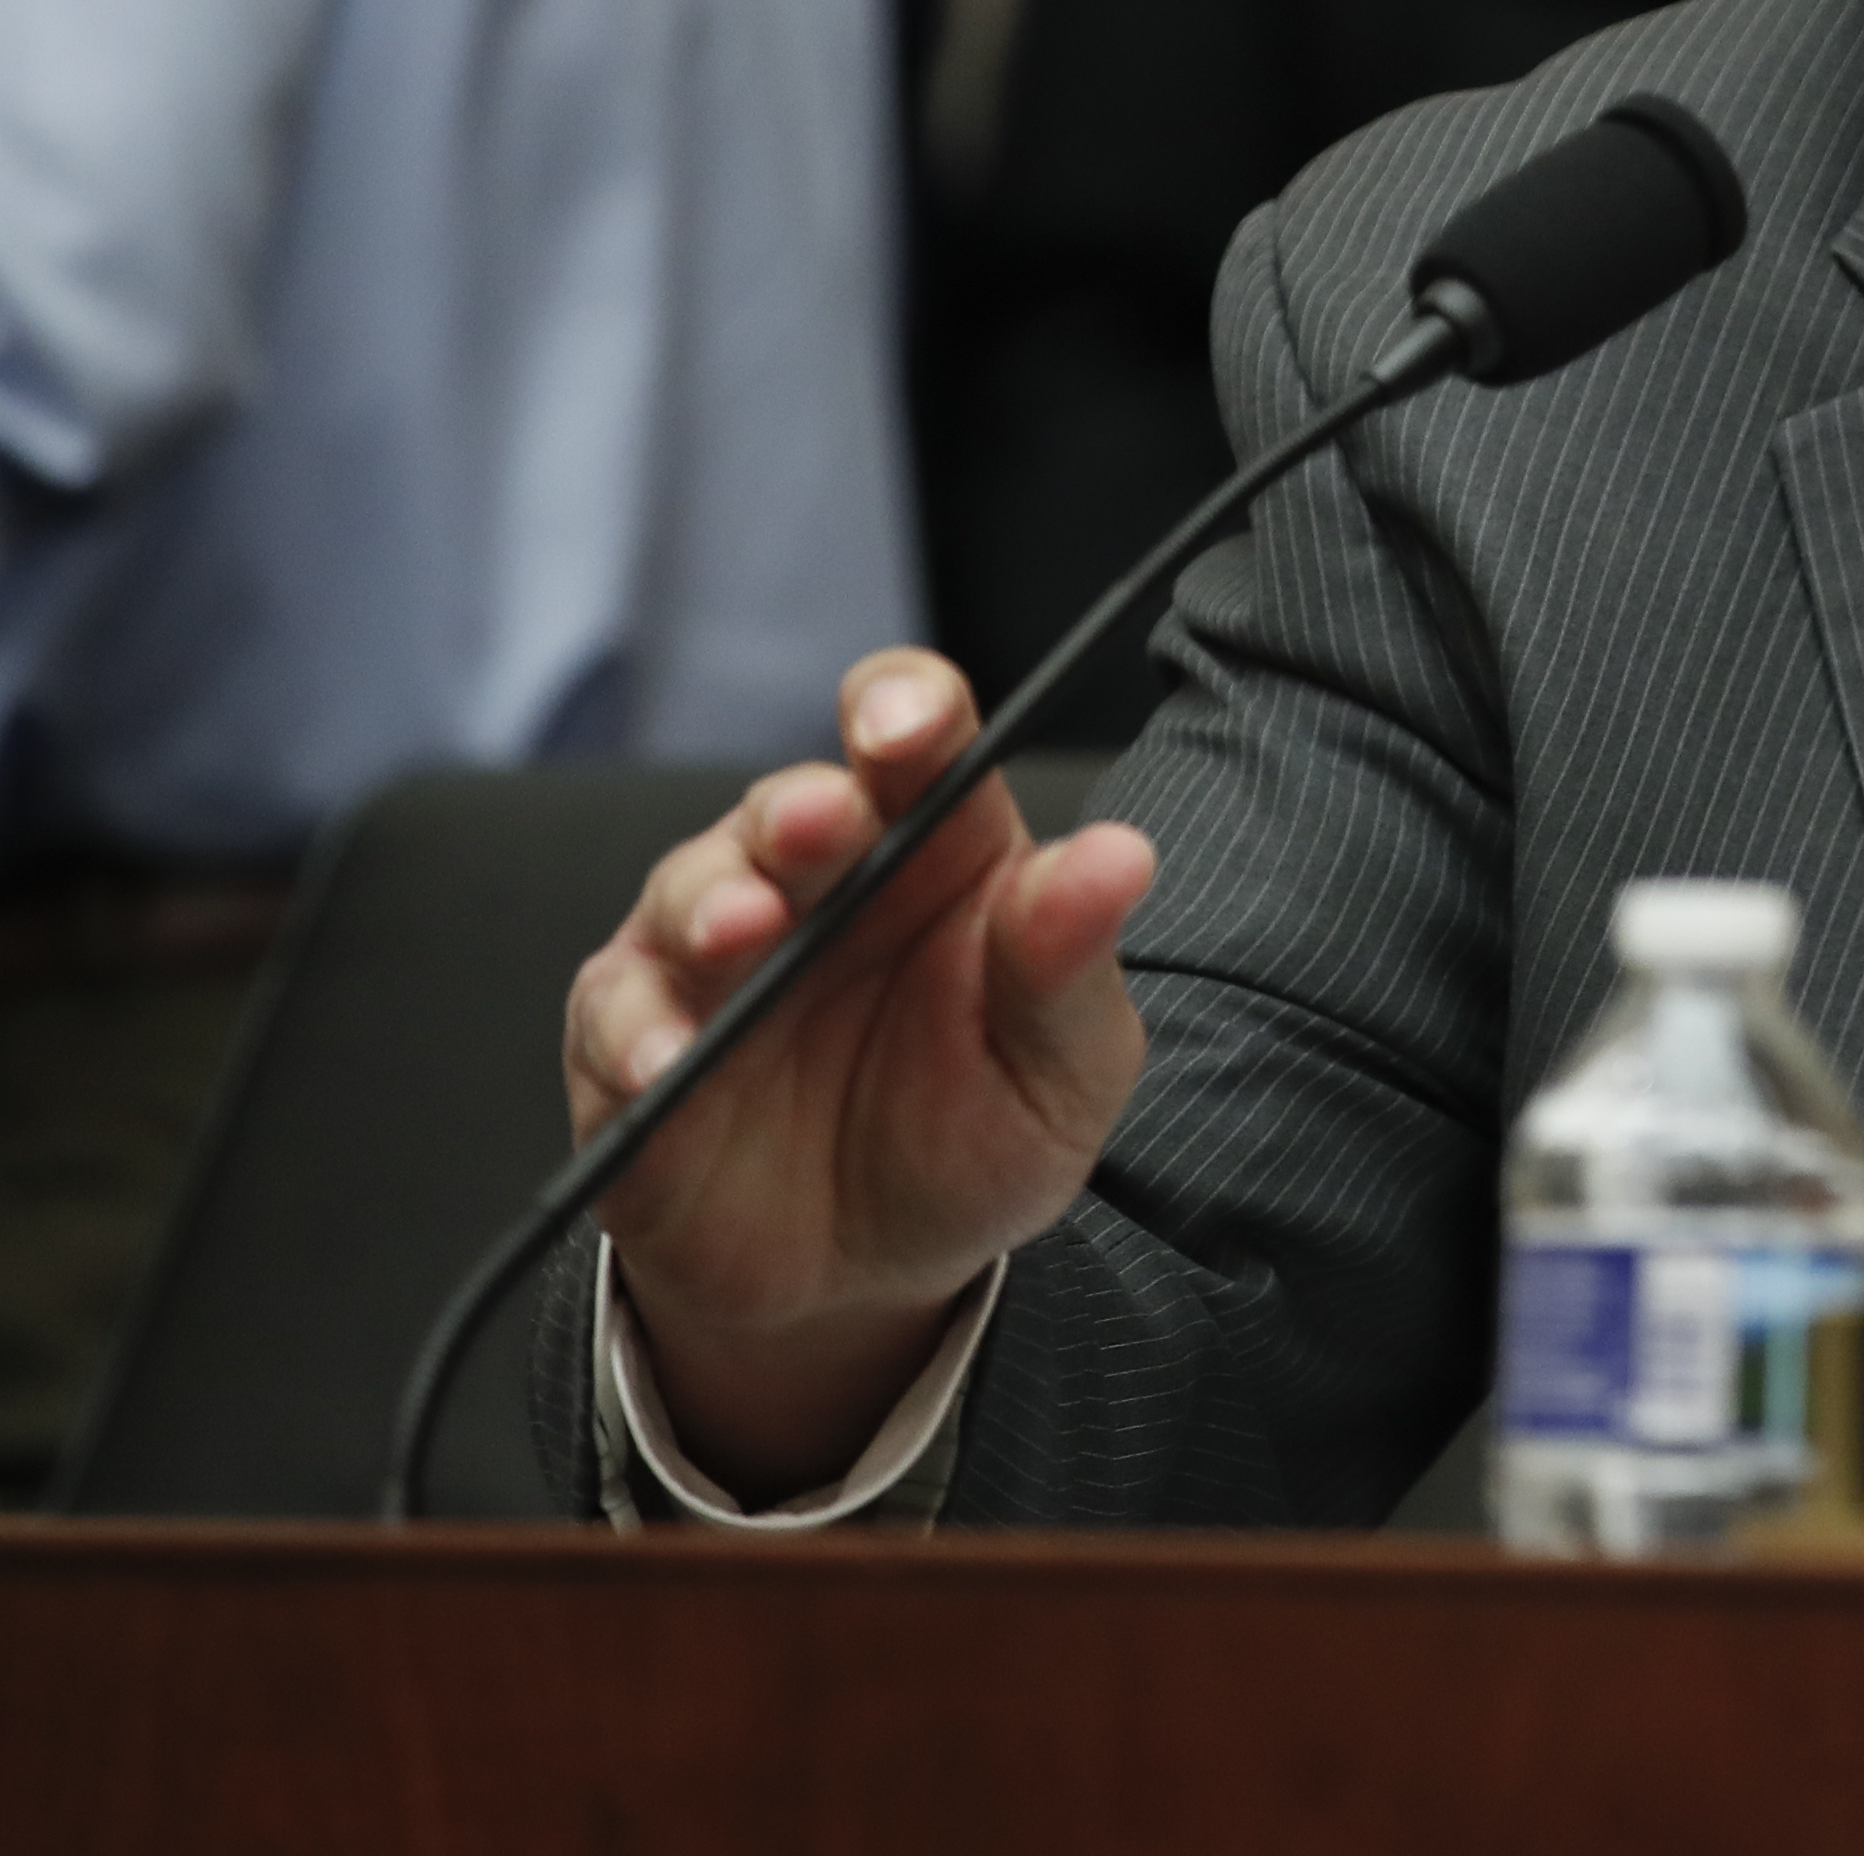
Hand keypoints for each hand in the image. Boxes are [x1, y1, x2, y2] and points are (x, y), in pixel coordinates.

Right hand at [564, 652, 1155, 1501]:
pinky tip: (668, 1060)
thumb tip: (1122, 854)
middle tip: (823, 824)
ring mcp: (712, 952)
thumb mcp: (1058, 1066)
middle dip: (801, 807)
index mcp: (936, 847)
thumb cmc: (977, 1136)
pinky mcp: (631, 1041)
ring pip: (692, 889)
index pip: (915, 739)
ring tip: (742, 929)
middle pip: (794, 803)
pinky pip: (618, 1017)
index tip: (908, 724)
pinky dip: (640, 1034)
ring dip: (713, 902)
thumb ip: (1070, 961)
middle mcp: (817, 878)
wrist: (872, 1277)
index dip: (905, 708)